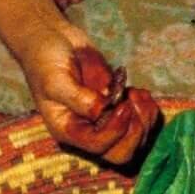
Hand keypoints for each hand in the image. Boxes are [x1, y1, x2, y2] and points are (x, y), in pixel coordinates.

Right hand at [29, 29, 157, 163]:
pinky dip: (148, 108)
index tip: (122, 105)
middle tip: (131, 102)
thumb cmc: (46, 61)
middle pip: (121, 153)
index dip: (116, 131)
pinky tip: (138, 91)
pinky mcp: (118, 105)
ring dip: (144, 118)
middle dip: (135, 132)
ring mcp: (106, 119)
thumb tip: (103, 111)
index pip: (99, 146)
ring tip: (135, 93)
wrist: (52, 40)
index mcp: (69, 130)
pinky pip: (143, 120)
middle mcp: (89, 130)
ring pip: (136, 139)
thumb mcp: (55, 79)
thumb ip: (78, 98)